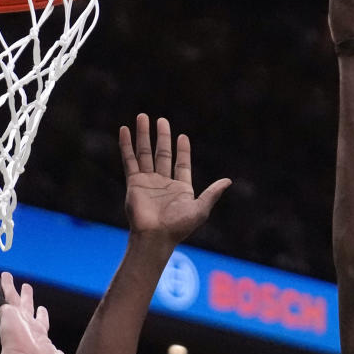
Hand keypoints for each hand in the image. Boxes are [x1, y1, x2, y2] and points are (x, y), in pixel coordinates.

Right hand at [0, 273, 65, 353]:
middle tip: (26, 286)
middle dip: (26, 296)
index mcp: (39, 333)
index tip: (41, 307)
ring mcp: (15, 318)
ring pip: (11, 298)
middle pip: (25, 305)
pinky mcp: (6, 314)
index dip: (41, 314)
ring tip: (6, 275)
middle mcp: (26, 324)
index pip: (40, 321)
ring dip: (8, 286)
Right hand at [121, 114, 229, 245]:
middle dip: (161, 136)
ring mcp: (147, 182)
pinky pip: (129, 160)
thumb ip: (212, 193)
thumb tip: (228, 181)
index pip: (181, 163)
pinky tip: (125, 130)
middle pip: (162, 154)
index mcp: (180, 188)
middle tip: (161, 120)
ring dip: (143, 135)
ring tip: (142, 117)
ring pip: (145, 153)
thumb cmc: (179, 226)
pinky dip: (127, 145)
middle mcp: (163, 183)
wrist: (155, 236)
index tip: (182, 136)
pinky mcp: (134, 183)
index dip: (182, 150)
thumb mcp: (201, 209)